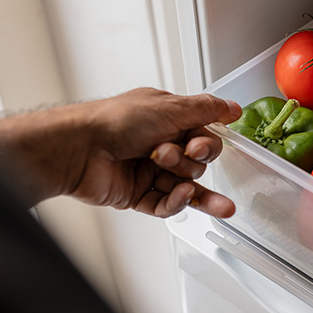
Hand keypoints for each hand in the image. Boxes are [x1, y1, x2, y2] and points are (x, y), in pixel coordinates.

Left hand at [0, 88, 241, 217]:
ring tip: (183, 187)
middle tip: (167, 154)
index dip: (207, 144)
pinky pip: (168, 206)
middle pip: (197, 163)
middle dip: (188, 161)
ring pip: (186, 187)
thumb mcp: (170, 107)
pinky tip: (180, 196)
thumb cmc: (115, 121)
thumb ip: (207, 109)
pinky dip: (176, 202)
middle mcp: (160, 144)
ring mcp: (149, 172)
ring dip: (188, 187)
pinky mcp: (138, 196)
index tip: (198, 144)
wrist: (78, 148)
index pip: (205, 136)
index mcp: (168, 120)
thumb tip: (233, 108)